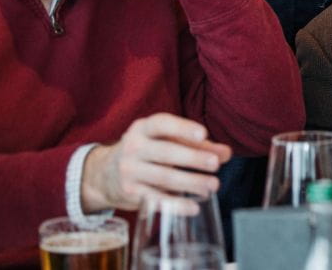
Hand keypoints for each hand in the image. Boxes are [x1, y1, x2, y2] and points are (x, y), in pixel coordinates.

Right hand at [80, 114, 231, 211]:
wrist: (105, 173)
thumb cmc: (149, 151)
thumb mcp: (167, 141)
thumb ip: (199, 145)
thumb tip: (226, 154)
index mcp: (143, 128)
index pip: (162, 124)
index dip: (183, 128)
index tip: (203, 134)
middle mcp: (133, 147)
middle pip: (165, 152)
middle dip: (192, 158)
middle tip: (215, 165)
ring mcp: (130, 171)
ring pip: (163, 177)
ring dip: (191, 182)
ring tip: (213, 186)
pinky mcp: (130, 193)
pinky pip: (156, 199)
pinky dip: (176, 204)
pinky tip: (194, 207)